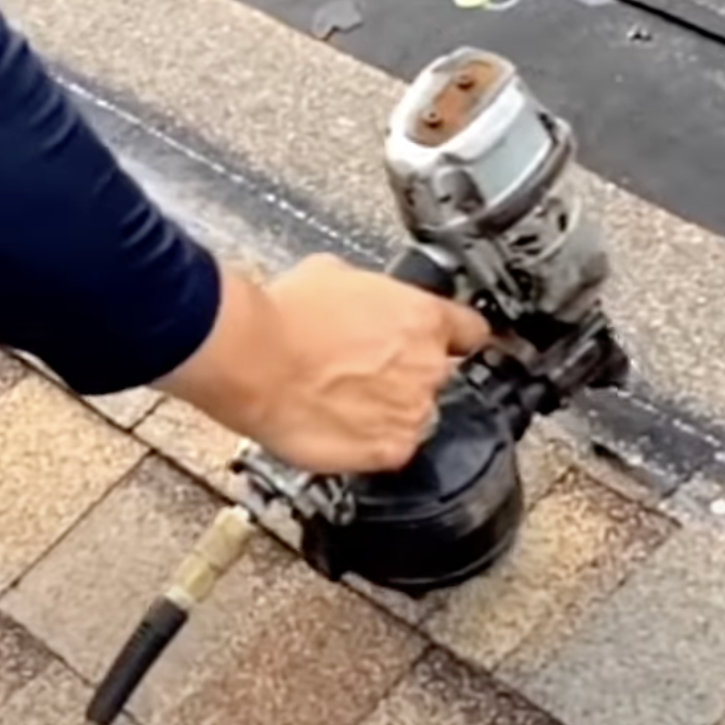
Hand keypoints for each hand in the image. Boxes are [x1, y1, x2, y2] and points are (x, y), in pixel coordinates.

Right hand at [161, 256, 491, 473]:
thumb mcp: (333, 275)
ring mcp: (412, 412)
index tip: (447, 343)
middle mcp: (429, 366)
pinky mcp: (389, 450)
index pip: (471, 331)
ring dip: (387, 410)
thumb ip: (368, 293)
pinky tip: (338, 426)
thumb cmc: (284, 316)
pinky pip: (391, 449)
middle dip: (405, 374)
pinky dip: (370, 443)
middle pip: (437, 375)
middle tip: (361, 370)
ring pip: (413, 414)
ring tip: (341, 401)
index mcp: (424, 317)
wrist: (253, 360)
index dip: (455, 337)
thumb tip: (359, 297)